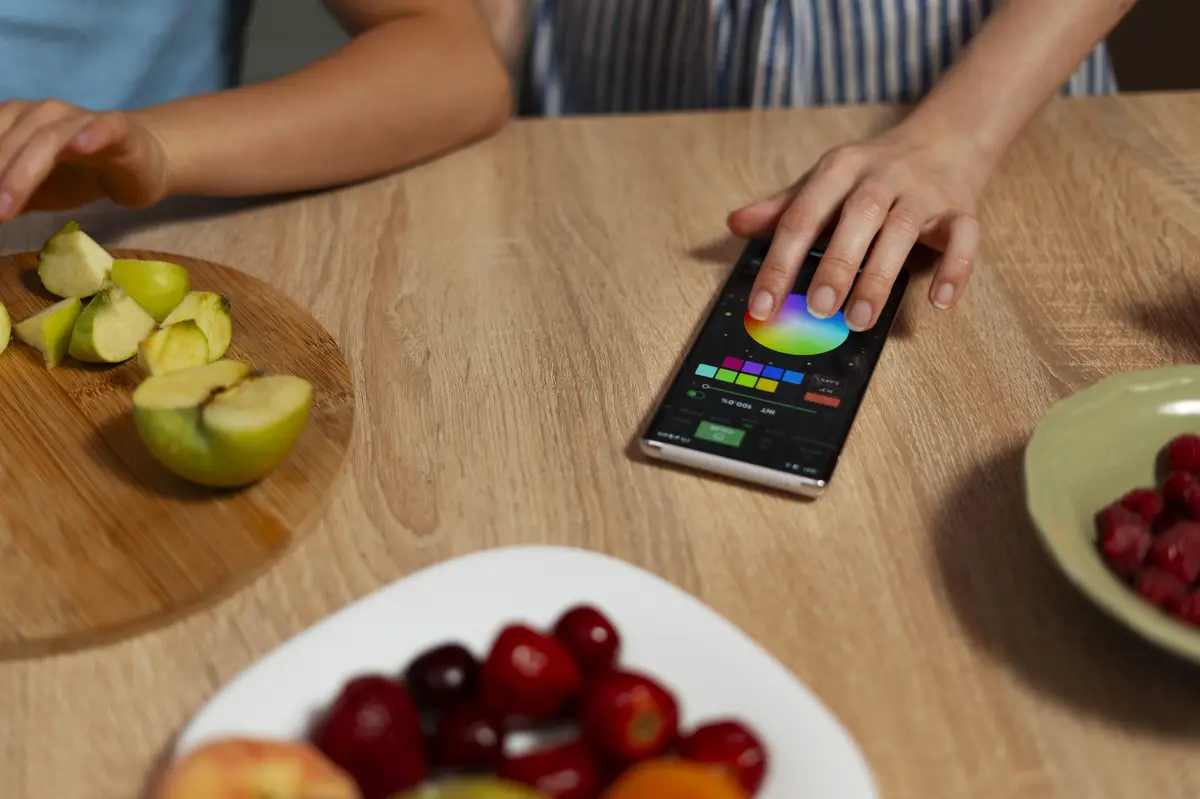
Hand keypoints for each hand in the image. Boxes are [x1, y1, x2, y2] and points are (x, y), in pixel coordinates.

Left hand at [0, 99, 168, 220]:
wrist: (141, 164)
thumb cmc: (84, 175)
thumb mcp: (36, 189)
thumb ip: (7, 193)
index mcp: (19, 121)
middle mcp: (46, 112)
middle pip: (14, 141)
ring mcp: (83, 119)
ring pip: (50, 138)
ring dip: (25, 171)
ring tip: (9, 205)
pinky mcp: (121, 128)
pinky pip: (105, 127)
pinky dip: (92, 135)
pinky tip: (80, 148)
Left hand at [727, 120, 994, 330]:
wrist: (944, 137)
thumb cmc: (871, 172)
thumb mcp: (823, 182)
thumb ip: (782, 208)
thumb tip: (735, 224)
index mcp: (839, 169)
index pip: (802, 216)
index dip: (780, 263)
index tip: (763, 305)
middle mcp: (881, 177)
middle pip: (857, 218)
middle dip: (835, 266)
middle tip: (816, 309)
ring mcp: (923, 192)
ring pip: (903, 231)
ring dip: (880, 276)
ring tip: (859, 319)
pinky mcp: (961, 209)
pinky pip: (964, 238)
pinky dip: (955, 269)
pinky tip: (940, 302)